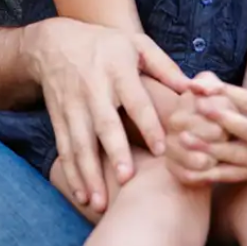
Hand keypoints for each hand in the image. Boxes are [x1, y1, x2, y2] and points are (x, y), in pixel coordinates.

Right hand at [23, 18, 192, 213]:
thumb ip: (164, 67)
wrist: (52, 43)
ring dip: (89, 173)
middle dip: (114, 152)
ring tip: (100, 202)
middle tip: (127, 179)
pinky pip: (65, 149)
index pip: (135, 100)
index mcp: (117, 70)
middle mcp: (93, 89)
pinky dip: (72, 174)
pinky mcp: (58, 118)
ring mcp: (73, 106)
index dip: (148, 124)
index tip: (162, 149)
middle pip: (104, 124)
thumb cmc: (105, 45)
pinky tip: (82, 196)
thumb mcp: (135, 44)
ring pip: (80, 143)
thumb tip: (194, 89)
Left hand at [164, 61, 246, 184]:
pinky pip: (223, 175)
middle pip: (246, 130)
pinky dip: (203, 173)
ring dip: (207, 147)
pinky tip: (184, 168)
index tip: (205, 86)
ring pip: (232, 155)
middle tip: (198, 106)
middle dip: (222, 118)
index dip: (228, 92)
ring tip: (183, 137)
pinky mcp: (245, 177)